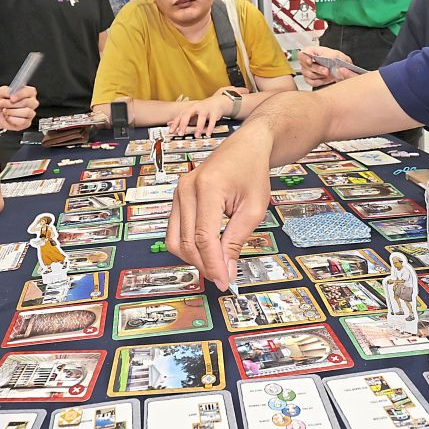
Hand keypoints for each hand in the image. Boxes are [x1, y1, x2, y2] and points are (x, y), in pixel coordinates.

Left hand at [0, 85, 38, 131]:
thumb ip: (6, 90)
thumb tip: (12, 94)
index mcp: (27, 92)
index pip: (31, 91)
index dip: (21, 94)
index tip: (11, 98)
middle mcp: (31, 102)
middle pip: (28, 102)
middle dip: (13, 104)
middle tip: (3, 104)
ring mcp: (30, 113)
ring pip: (26, 112)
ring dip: (12, 112)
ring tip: (5, 111)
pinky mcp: (27, 123)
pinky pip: (23, 122)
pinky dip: (12, 120)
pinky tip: (8, 117)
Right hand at [166, 131, 272, 288]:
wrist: (246, 147)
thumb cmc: (253, 172)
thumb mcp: (254, 208)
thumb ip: (237, 240)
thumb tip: (226, 270)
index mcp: (207, 188)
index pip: (203, 237)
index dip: (213, 264)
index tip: (224, 282)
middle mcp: (186, 189)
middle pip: (185, 241)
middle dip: (203, 264)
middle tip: (223, 278)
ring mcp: (178, 192)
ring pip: (175, 239)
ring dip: (193, 258)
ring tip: (216, 266)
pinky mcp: (178, 197)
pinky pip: (175, 230)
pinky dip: (188, 246)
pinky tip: (207, 252)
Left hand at [168, 87, 247, 136]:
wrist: (217, 102)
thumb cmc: (202, 109)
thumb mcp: (191, 112)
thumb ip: (182, 118)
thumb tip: (169, 124)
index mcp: (189, 109)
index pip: (180, 116)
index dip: (175, 124)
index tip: (171, 131)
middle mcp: (196, 108)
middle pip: (188, 115)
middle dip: (183, 124)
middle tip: (180, 133)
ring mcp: (205, 110)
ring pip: (201, 118)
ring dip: (198, 127)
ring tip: (196, 135)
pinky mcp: (214, 113)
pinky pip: (212, 121)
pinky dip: (210, 128)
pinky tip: (208, 134)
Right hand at [297, 45, 358, 86]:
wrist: (339, 68)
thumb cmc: (335, 58)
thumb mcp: (335, 54)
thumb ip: (330, 57)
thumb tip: (328, 63)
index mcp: (311, 51)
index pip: (302, 54)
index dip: (304, 58)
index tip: (310, 62)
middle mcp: (307, 60)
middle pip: (305, 66)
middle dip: (317, 69)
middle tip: (326, 71)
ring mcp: (307, 70)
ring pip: (308, 75)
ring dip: (319, 75)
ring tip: (327, 74)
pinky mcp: (309, 79)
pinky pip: (311, 82)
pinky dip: (319, 81)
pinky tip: (324, 78)